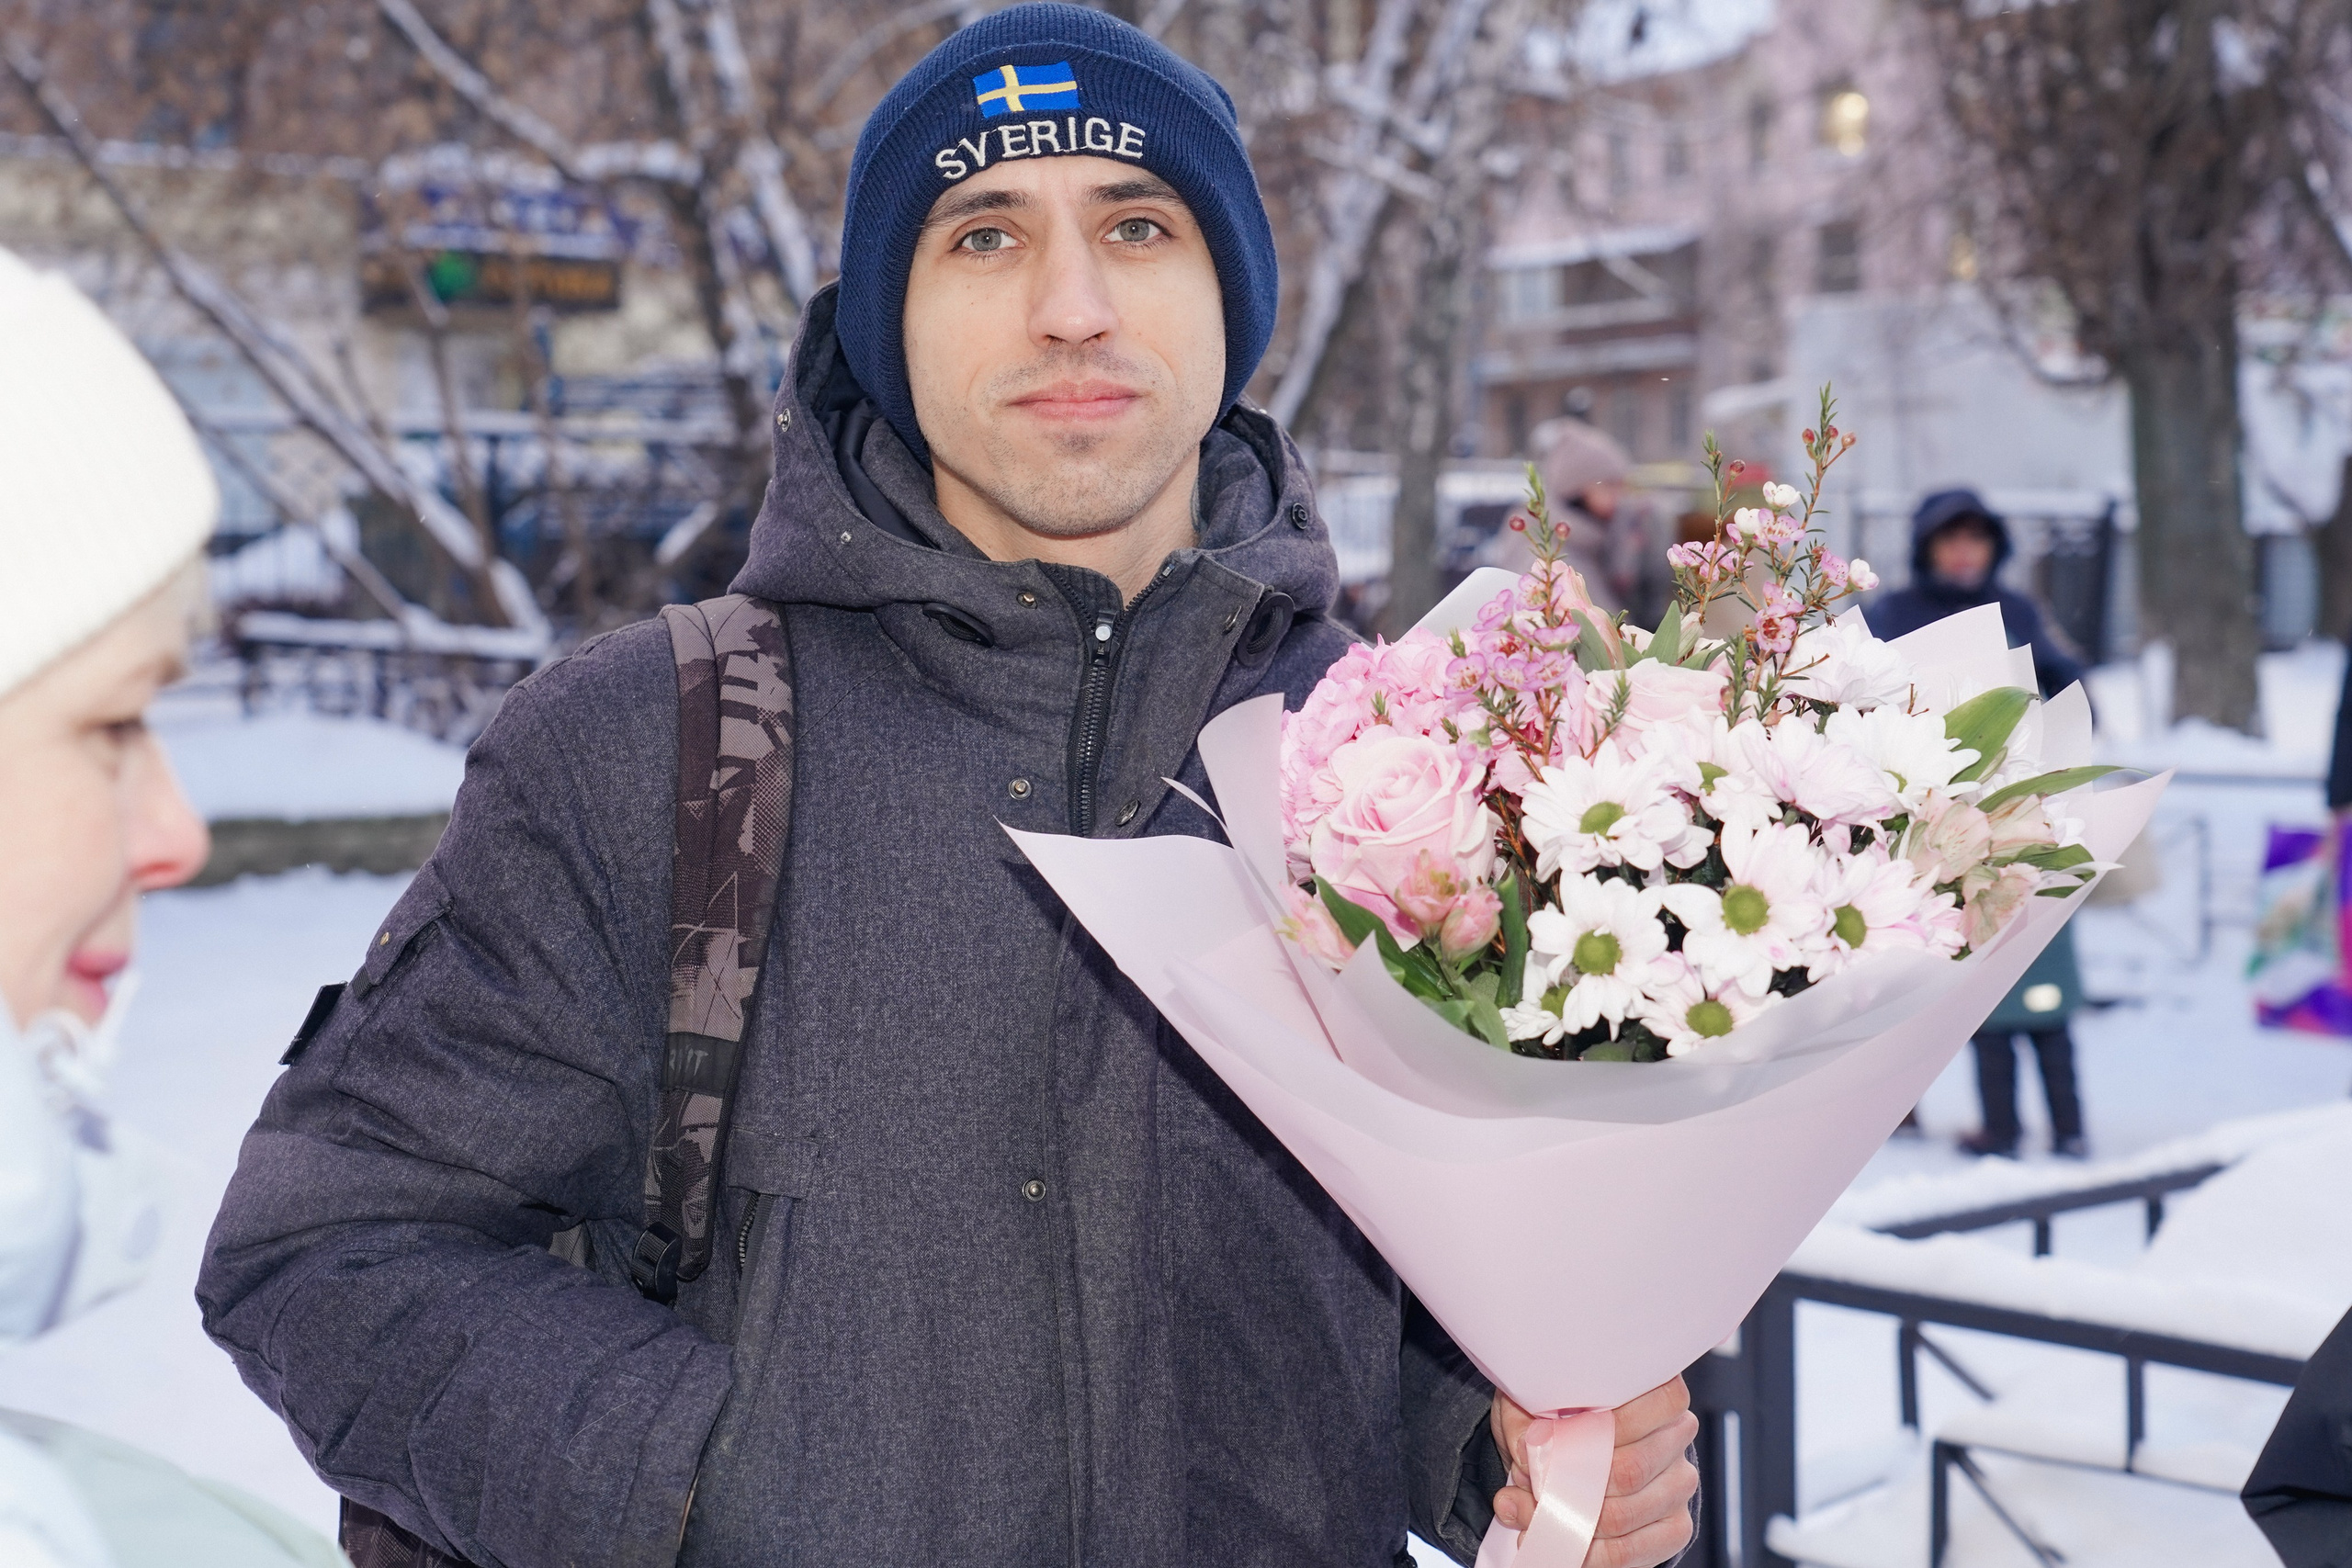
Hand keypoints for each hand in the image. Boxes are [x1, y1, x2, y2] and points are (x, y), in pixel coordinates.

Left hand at [1490, 1377, 1698, 1567]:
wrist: (1575, 1448)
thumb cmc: (1556, 1415)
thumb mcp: (1534, 1402)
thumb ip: (1529, 1423)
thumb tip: (1527, 1452)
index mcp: (1655, 1391)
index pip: (1656, 1404)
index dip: (1606, 1427)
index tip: (1558, 1438)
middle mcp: (1677, 1436)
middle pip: (1629, 1470)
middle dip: (1569, 1484)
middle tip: (1525, 1484)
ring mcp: (1679, 1484)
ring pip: (1623, 1515)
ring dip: (1568, 1519)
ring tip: (1528, 1513)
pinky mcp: (1674, 1527)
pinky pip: (1629, 1552)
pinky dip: (1585, 1553)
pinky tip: (1555, 1542)